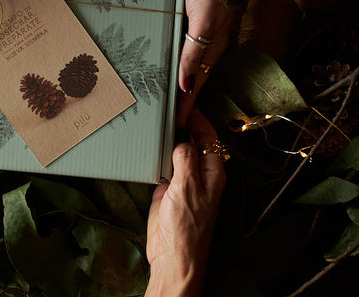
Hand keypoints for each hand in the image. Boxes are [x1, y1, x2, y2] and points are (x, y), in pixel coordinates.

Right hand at [146, 107, 225, 296]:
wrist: (172, 255)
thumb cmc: (187, 226)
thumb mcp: (187, 186)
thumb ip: (185, 159)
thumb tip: (182, 139)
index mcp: (212, 171)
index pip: (208, 136)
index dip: (197, 118)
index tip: (183, 103)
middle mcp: (199, 173)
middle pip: (192, 141)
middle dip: (180, 125)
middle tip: (164, 108)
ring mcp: (182, 180)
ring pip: (175, 152)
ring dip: (166, 140)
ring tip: (153, 122)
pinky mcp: (166, 189)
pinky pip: (161, 165)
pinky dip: (155, 155)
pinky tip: (146, 145)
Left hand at [178, 0, 236, 124]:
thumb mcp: (203, 23)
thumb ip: (193, 54)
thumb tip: (186, 85)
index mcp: (212, 46)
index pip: (196, 84)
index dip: (187, 105)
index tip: (178, 124)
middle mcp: (209, 42)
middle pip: (194, 78)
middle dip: (184, 100)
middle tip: (171, 117)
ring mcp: (204, 32)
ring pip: (190, 64)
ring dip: (181, 82)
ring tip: (169, 98)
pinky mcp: (198, 20)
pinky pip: (188, 48)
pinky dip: (180, 62)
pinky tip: (172, 64)